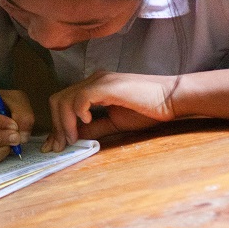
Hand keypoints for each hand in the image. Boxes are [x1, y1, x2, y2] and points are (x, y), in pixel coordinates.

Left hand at [44, 70, 177, 152]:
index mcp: (92, 88)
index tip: (57, 146)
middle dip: (55, 126)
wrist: (173, 99)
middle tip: (60, 146)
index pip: (62, 103)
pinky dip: (78, 112)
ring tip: (73, 139)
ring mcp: (98, 81)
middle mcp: (91, 81)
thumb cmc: (148, 110)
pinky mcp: (107, 85)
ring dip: (64, 123)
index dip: (56, 125)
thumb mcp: (114, 123)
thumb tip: (75, 138)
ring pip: (65, 99)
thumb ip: (94, 128)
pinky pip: (80, 97)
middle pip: (57, 100)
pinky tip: (87, 122)